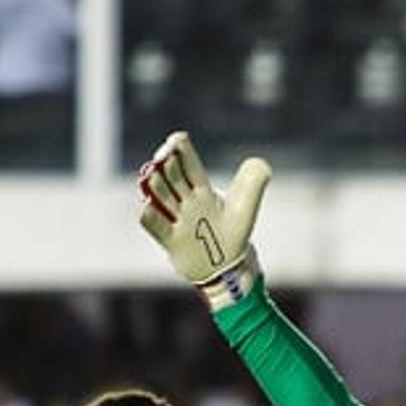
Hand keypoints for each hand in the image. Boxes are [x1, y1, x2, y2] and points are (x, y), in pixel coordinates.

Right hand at [136, 131, 271, 304]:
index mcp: (204, 191)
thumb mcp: (246, 207)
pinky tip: (146, 208)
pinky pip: (158, 228)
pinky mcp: (172, 242)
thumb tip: (259, 162)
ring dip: (157, 186)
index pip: (191, 166)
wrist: (227, 267)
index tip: (176, 139)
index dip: (182, 151)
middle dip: (168, 166)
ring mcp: (178, 221)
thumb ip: (253, 182)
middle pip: (174, 178)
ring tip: (152, 175)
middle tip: (163, 156)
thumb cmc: (234, 234)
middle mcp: (187, 203)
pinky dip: (151, 218)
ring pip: (163, 198)